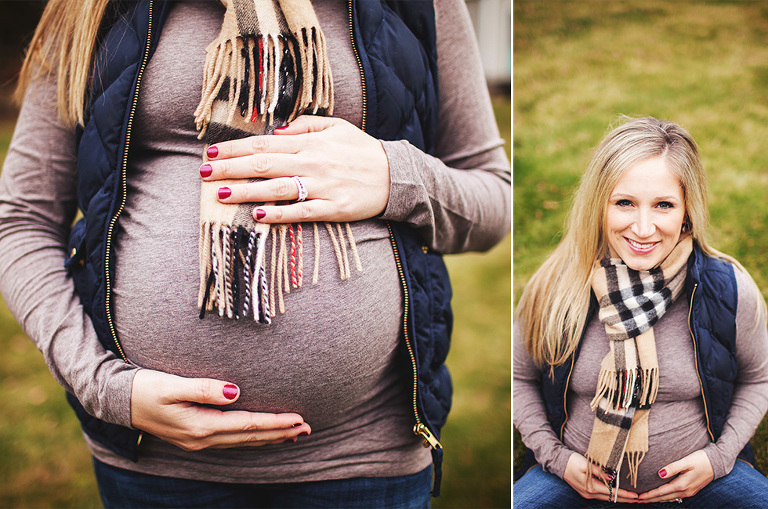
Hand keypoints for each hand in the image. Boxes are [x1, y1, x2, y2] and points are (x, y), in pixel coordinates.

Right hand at [131, 369, 310, 450]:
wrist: (118, 401)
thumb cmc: (145, 388)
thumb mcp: (171, 384)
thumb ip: (203, 388)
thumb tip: (235, 392)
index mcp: (199, 426)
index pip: (247, 425)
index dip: (275, 423)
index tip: (299, 419)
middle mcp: (202, 439)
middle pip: (250, 438)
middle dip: (280, 434)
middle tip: (308, 429)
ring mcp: (198, 442)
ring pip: (244, 442)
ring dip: (270, 438)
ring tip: (295, 434)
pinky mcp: (195, 437)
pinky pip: (233, 441)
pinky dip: (253, 438)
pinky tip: (264, 436)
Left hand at [201, 115, 390, 222]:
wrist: (394, 176)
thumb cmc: (361, 150)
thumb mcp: (336, 127)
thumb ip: (306, 125)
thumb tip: (277, 129)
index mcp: (310, 143)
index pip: (265, 143)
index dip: (236, 148)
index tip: (212, 153)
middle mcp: (312, 163)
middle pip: (263, 164)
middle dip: (230, 169)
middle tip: (203, 174)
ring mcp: (322, 187)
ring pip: (276, 188)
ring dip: (245, 191)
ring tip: (219, 195)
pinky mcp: (332, 209)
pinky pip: (301, 212)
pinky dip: (279, 214)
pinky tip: (257, 215)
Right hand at [563, 452, 639, 502]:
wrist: (558, 463)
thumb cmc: (572, 461)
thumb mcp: (586, 464)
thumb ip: (600, 471)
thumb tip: (612, 477)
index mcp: (591, 487)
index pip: (612, 492)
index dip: (625, 494)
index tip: (636, 496)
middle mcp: (590, 493)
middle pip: (611, 498)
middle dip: (625, 499)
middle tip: (638, 499)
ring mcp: (587, 494)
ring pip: (606, 498)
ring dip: (618, 498)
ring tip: (630, 497)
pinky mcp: (585, 491)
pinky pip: (601, 495)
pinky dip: (610, 495)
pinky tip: (615, 494)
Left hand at [637, 450, 713, 502]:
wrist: (717, 463)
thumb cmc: (701, 459)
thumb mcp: (686, 461)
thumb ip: (673, 467)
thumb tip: (660, 474)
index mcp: (682, 484)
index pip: (661, 492)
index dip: (649, 495)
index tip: (639, 497)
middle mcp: (686, 491)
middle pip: (664, 498)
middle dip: (651, 499)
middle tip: (638, 500)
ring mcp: (689, 492)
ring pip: (670, 498)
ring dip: (657, 499)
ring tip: (646, 499)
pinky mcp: (692, 490)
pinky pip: (675, 496)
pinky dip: (666, 497)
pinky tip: (661, 496)